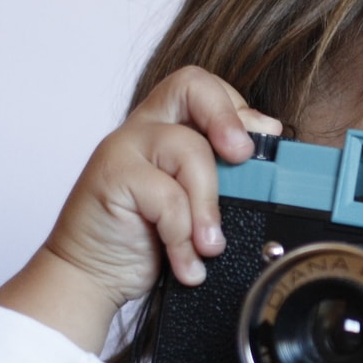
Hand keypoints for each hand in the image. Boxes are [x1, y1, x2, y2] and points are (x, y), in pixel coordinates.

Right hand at [0, 67, 281, 351]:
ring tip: (209, 248)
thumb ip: (225, 179)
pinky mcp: (110, 176)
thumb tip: (268, 154)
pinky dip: (181, 236)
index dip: (238, 110)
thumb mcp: (198, 208)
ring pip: (190, 150)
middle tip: (242, 158)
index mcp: (167, 127)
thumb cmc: (148, 242)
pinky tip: (185, 264)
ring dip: (208, 206)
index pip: (205, 88)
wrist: (93, 277)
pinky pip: (167, 197)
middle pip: (191, 85)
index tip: (259, 148)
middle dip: (227, 118)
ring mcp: (124, 148)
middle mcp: (144, 129)